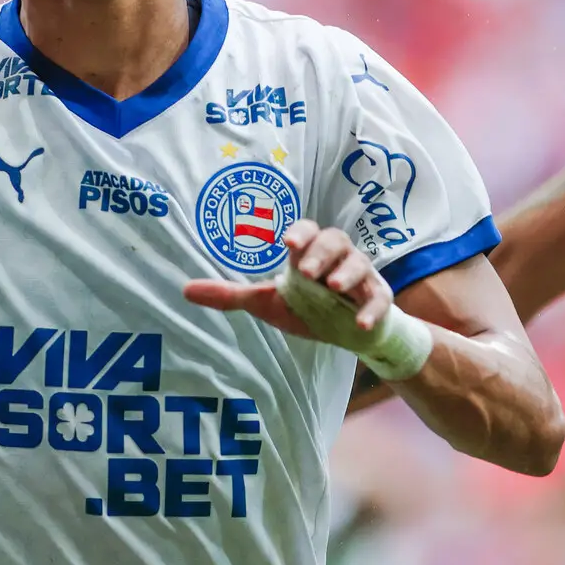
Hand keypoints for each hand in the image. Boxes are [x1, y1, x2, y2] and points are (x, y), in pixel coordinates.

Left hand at [182, 221, 394, 341]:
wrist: (349, 332)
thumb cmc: (308, 308)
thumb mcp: (267, 303)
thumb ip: (231, 295)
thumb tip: (185, 290)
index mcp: (309, 254)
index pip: (308, 231)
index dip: (300, 233)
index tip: (287, 242)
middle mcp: (337, 259)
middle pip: (335, 240)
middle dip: (321, 253)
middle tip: (306, 271)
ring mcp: (361, 278)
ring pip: (359, 263)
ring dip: (347, 273)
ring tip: (333, 288)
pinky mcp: (378, 300)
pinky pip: (379, 299)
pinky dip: (370, 309)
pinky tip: (359, 322)